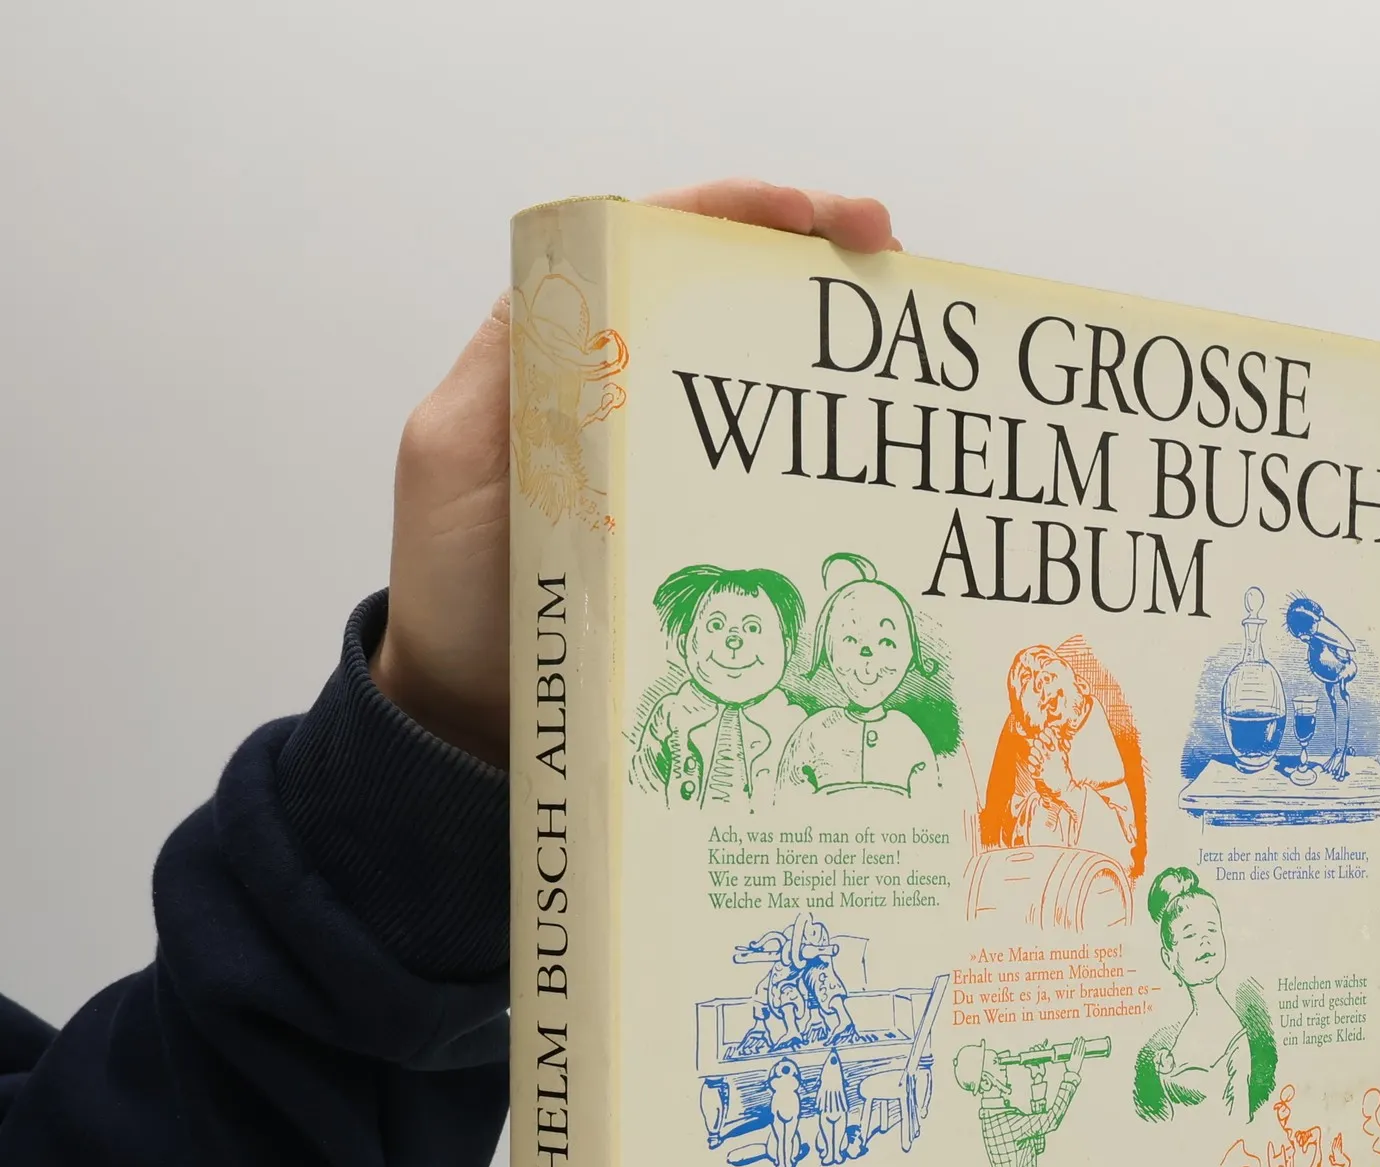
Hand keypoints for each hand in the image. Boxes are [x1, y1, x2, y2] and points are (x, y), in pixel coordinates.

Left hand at [376, 181, 900, 765]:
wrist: (469, 708)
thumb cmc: (451, 588)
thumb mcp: (454, 462)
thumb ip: (509, 379)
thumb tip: (585, 309)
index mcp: (551, 350)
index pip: (642, 239)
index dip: (725, 213)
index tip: (805, 216)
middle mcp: (615, 386)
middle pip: (715, 289)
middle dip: (803, 253)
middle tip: (886, 250)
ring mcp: (659, 455)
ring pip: (747, 369)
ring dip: (818, 340)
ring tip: (895, 326)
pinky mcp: (687, 519)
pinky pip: (756, 463)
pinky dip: (812, 443)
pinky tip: (863, 445)